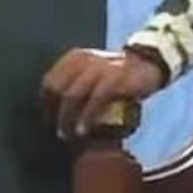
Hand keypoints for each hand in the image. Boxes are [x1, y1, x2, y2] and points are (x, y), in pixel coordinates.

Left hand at [39, 47, 166, 141]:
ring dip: (67, 118)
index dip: (45, 103)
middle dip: (55, 113)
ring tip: (68, 135)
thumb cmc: (115, 74)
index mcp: (75, 58)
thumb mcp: (92, 72)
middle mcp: (84, 60)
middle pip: (58, 89)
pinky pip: (95, 100)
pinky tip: (83, 130)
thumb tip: (56, 112)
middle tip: (59, 131)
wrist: (147, 64)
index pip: (50, 80)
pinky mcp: (115, 79)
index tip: (47, 120)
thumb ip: (76, 84)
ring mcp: (99, 68)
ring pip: (73, 95)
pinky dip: (87, 117)